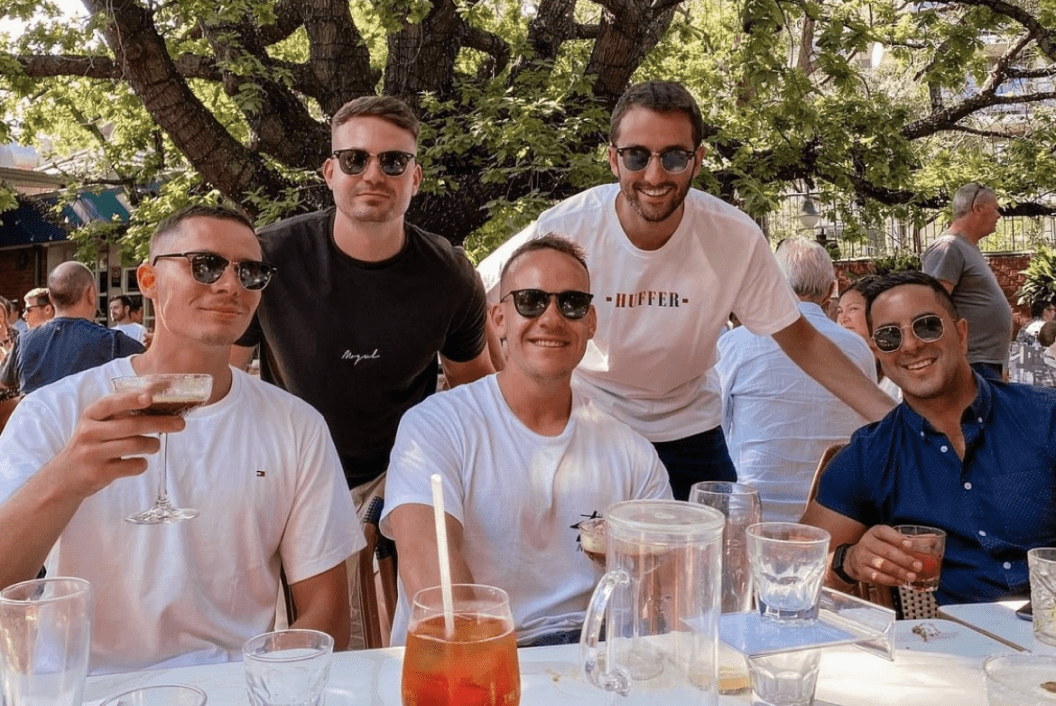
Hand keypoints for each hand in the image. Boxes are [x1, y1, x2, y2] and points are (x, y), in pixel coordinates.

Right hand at [47, 390, 185, 498]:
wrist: (65, 477)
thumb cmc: (92, 445)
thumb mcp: (97, 425)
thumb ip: (119, 414)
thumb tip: (158, 400)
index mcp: (90, 415)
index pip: (111, 403)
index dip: (132, 399)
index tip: (151, 396)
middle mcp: (88, 432)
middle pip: (131, 425)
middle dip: (160, 423)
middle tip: (180, 424)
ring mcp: (92, 454)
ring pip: (134, 445)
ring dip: (152, 445)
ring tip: (154, 445)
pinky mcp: (98, 473)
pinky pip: (131, 466)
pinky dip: (142, 464)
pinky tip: (140, 462)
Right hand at [844, 525, 924, 585]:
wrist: (855, 558)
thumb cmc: (878, 547)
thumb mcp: (889, 538)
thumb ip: (910, 540)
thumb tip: (933, 539)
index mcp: (875, 532)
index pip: (885, 532)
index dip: (897, 538)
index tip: (910, 544)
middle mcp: (867, 542)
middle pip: (886, 551)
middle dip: (904, 559)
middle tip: (918, 566)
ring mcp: (863, 556)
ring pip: (882, 565)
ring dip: (899, 571)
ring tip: (912, 576)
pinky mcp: (862, 570)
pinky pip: (877, 576)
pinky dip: (890, 580)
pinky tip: (900, 581)